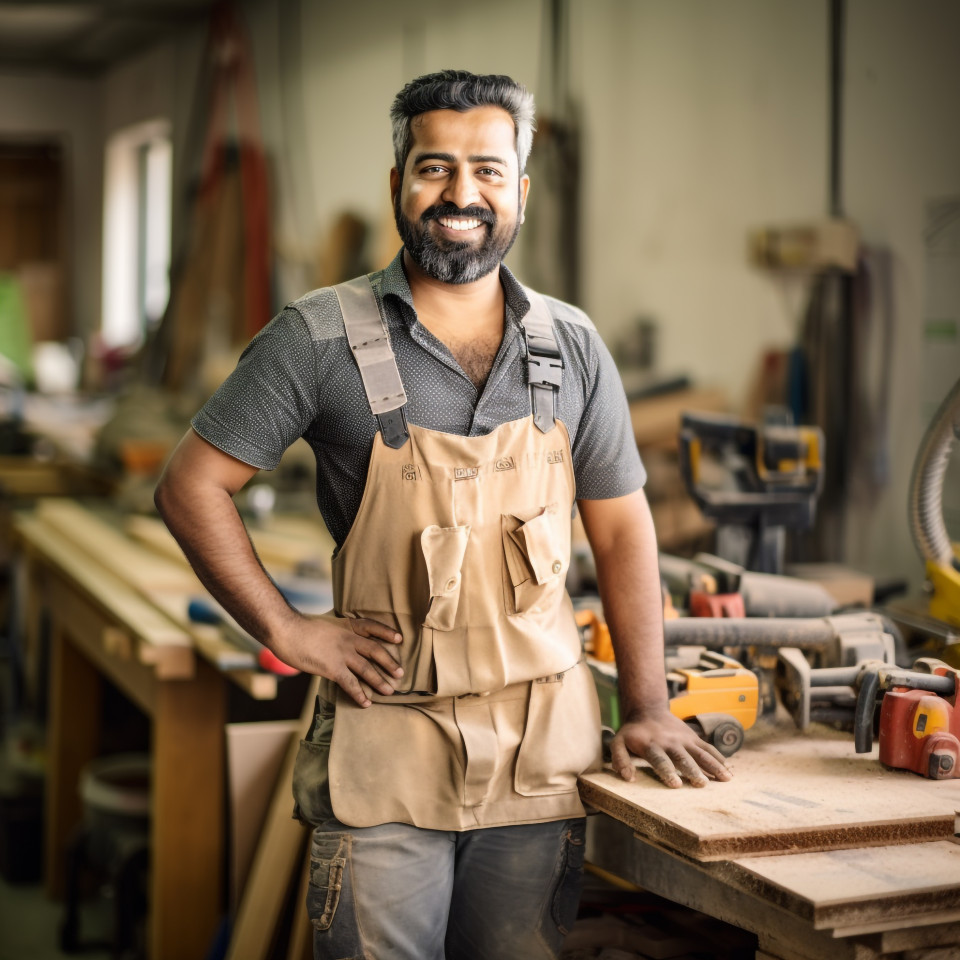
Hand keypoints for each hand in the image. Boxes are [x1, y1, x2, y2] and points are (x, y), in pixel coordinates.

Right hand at [271, 614, 404, 707]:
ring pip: (367, 669)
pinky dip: (360, 694)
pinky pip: (350, 683)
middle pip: (375, 650)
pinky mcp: (333, 668)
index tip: (399, 638)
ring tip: (389, 691)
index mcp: (346, 626)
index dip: (386, 632)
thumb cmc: (300, 628)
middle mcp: (348, 639)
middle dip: (389, 662)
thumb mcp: (323, 625)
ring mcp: (342, 654)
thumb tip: (337, 641)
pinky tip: (366, 703)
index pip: (371, 626)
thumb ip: (335, 633)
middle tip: (400, 673)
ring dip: (379, 681)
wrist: (287, 630)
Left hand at [608, 708, 732, 788]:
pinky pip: (708, 749)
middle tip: (701, 784)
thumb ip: (619, 759)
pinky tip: (730, 770)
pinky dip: (719, 759)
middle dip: (692, 771)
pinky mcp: (694, 738)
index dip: (667, 771)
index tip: (676, 784)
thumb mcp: (619, 742)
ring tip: (725, 779)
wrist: (649, 710)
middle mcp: (669, 742)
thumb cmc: (633, 733)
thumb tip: (627, 778)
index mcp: (651, 745)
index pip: (659, 759)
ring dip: (712, 766)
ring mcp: (684, 740)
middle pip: (683, 757)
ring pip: (700, 753)